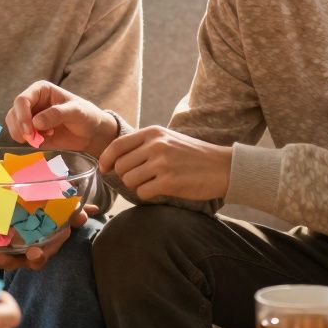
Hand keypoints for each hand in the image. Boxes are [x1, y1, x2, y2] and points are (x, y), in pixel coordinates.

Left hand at [0, 204, 98, 270]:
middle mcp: (22, 255)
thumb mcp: (65, 215)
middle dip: (3, 259)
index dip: (37, 258)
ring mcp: (6, 252)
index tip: (35, 253)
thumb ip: (75, 214)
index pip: (39, 259)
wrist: (38, 216)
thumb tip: (87, 211)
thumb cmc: (51, 218)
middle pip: (13, 262)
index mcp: (40, 249)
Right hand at [4, 81, 116, 158]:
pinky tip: (43, 141)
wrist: (92, 133)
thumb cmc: (86, 115)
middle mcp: (33, 102)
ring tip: (40, 139)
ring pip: (14, 125)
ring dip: (22, 135)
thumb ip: (57, 114)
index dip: (22, 115)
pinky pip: (21, 136)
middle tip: (31, 139)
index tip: (29, 130)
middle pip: (14, 113)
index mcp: (41, 90)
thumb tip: (36, 122)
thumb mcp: (76, 112)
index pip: (22, 100)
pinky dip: (27, 141)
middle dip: (19, 127)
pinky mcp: (33, 131)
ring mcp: (31, 117)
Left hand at [99, 126, 231, 201]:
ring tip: (153, 183)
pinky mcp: (169, 181)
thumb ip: (145, 145)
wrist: (223, 167)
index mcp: (153, 133)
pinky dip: (148, 195)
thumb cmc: (194, 155)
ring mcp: (162, 163)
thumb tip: (116, 159)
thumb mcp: (168, 139)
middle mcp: (156, 145)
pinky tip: (161, 190)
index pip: (117, 145)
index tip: (104, 168)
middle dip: (125, 176)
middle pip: (121, 166)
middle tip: (139, 180)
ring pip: (129, 180)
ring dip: (137, 186)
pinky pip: (143, 192)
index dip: (106, 159)